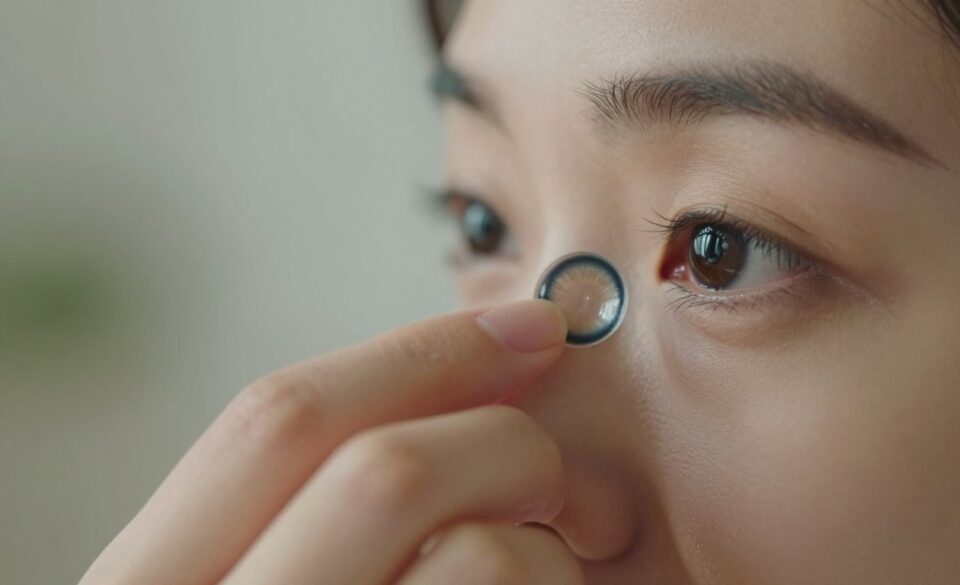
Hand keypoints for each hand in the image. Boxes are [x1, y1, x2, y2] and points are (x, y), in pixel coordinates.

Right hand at [80, 299, 584, 583]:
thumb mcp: (257, 566)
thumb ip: (303, 494)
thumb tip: (459, 374)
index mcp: (152, 581)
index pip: (276, 420)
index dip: (418, 352)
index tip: (527, 323)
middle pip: (382, 472)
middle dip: (502, 442)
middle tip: (557, 471)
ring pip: (475, 550)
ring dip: (544, 541)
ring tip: (555, 564)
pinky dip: (558, 584)